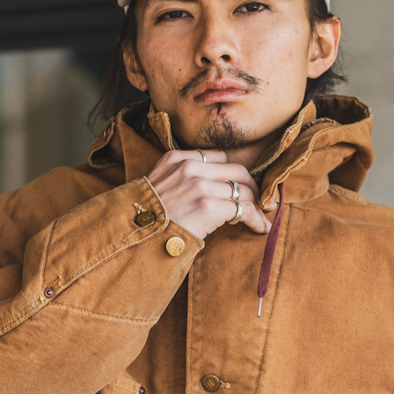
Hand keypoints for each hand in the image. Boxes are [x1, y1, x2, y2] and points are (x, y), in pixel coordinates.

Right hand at [146, 149, 269, 239]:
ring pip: (244, 189)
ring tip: (261, 216)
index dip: (232, 172)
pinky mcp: (209, 206)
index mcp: (175, 159)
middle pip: (236, 170)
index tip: (240, 184)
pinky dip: (256, 219)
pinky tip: (260, 228)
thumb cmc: (143, 219)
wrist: (132, 236)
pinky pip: (244, 209)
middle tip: (260, 200)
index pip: (218, 157)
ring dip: (256, 205)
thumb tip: (201, 191)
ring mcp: (199, 185)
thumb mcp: (154, 187)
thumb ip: (176, 180)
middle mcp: (189, 167)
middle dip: (251, 186)